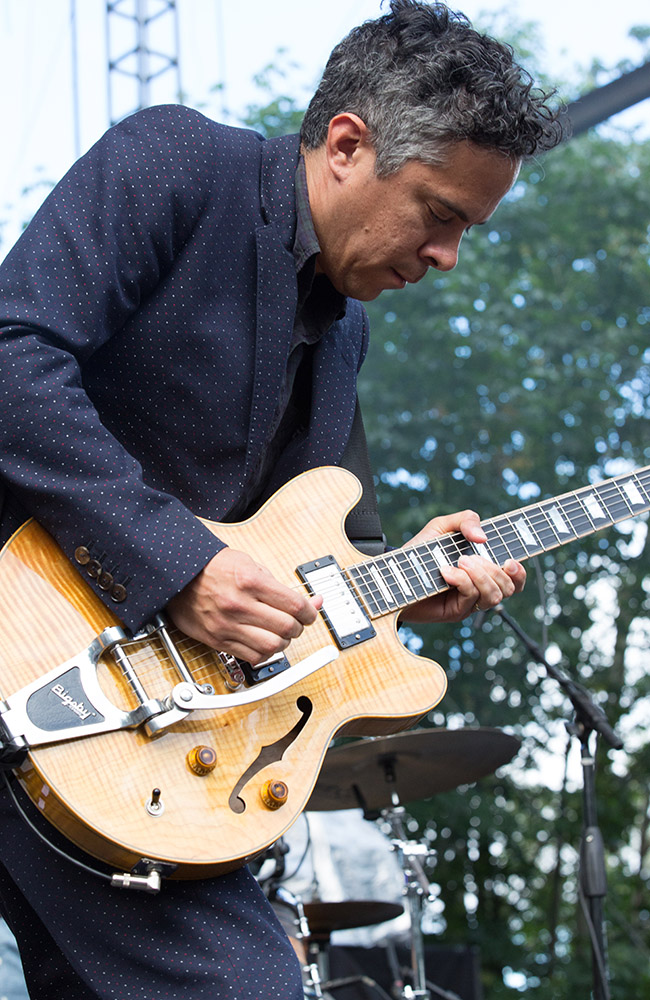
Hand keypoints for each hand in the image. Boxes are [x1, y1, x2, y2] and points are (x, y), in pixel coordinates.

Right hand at [167, 548, 321, 663]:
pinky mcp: (218, 640)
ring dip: (283, 642)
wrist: (177, 575)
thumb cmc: (212, 567)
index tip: (310, 612)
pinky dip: (265, 653)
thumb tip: (309, 603)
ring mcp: (227, 625)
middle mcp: (239, 605)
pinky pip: (252, 657)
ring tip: (280, 633)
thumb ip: (278, 586)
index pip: (294, 605)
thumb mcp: (249, 564)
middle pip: (287, 628)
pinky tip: (264, 643)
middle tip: (296, 622)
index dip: (310, 612)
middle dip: (299, 627)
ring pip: (272, 646)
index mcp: (250, 582)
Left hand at [399, 509, 525, 623]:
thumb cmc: (419, 552)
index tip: (511, 560)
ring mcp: (469, 602)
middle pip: (509, 588)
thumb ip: (465, 520)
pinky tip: (446, 571)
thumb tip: (483, 536)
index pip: (515, 578)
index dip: (520, 572)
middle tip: (468, 557)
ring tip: (459, 562)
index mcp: (484, 569)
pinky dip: (462, 581)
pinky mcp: (456, 611)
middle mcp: (480, 587)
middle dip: (495, 570)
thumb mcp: (442, 527)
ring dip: (481, 576)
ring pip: (495, 596)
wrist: (393, 574)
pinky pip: (471, 598)